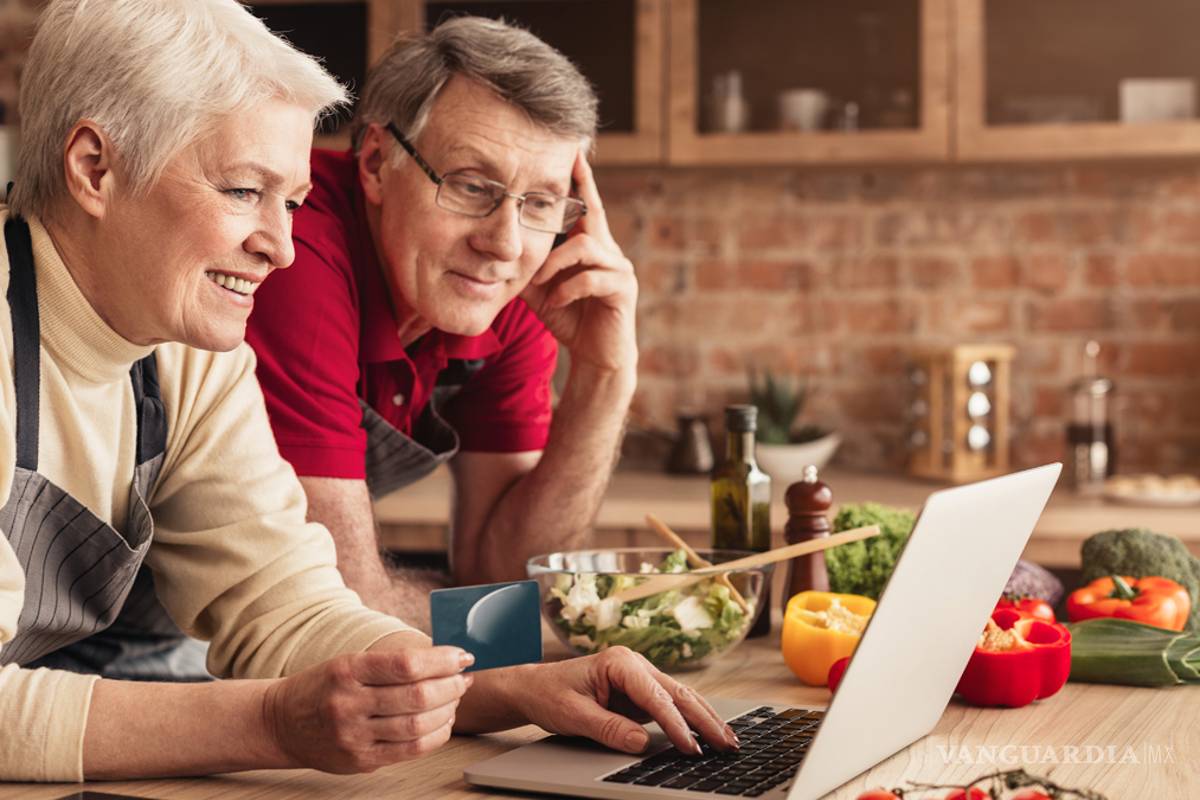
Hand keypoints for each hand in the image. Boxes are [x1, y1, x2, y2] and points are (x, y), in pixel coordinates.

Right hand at [262, 646, 473, 772]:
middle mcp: (349, 704)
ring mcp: (354, 736)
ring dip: (447, 710)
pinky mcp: (360, 761)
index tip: (462, 656)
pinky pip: (410, 751)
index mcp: (347, 670)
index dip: (442, 660)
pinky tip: (443, 722)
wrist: (280, 723)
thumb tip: (443, 659)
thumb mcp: (348, 663)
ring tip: (455, 699)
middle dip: (451, 686)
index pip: (406, 664)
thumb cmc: (322, 687)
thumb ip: (390, 663)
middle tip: (464, 678)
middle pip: (417, 696)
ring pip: (417, 726)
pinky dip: (436, 735)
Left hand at [504, 647, 737, 754]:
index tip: (689, 748)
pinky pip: (671, 705)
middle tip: (727, 744)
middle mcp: (635, 664)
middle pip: (678, 693)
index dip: (675, 725)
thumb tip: (641, 743)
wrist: (534, 687)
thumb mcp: (573, 715)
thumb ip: (608, 728)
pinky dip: (691, 720)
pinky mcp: (640, 691)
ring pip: (680, 697)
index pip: (655, 697)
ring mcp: (640, 677)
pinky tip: (707, 734)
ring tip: (728, 740)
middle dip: (705, 720)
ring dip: (705, 719)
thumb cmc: (550, 695)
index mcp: (619, 662)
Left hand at [520, 151, 637, 375]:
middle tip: (564, 168)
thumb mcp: (539, 288)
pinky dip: (567, 289)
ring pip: (585, 246)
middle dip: (579, 190)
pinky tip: (555, 302)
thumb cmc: (569, 317)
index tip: (573, 150)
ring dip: (556, 263)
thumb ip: (527, 264)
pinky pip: (591, 277)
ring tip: (541, 282)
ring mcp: (620, 268)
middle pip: (592, 212)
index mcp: (590, 245)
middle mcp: (609, 250)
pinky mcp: (623, 289)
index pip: (586, 205)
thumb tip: (497, 248)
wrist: (595, 356)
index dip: (581, 179)